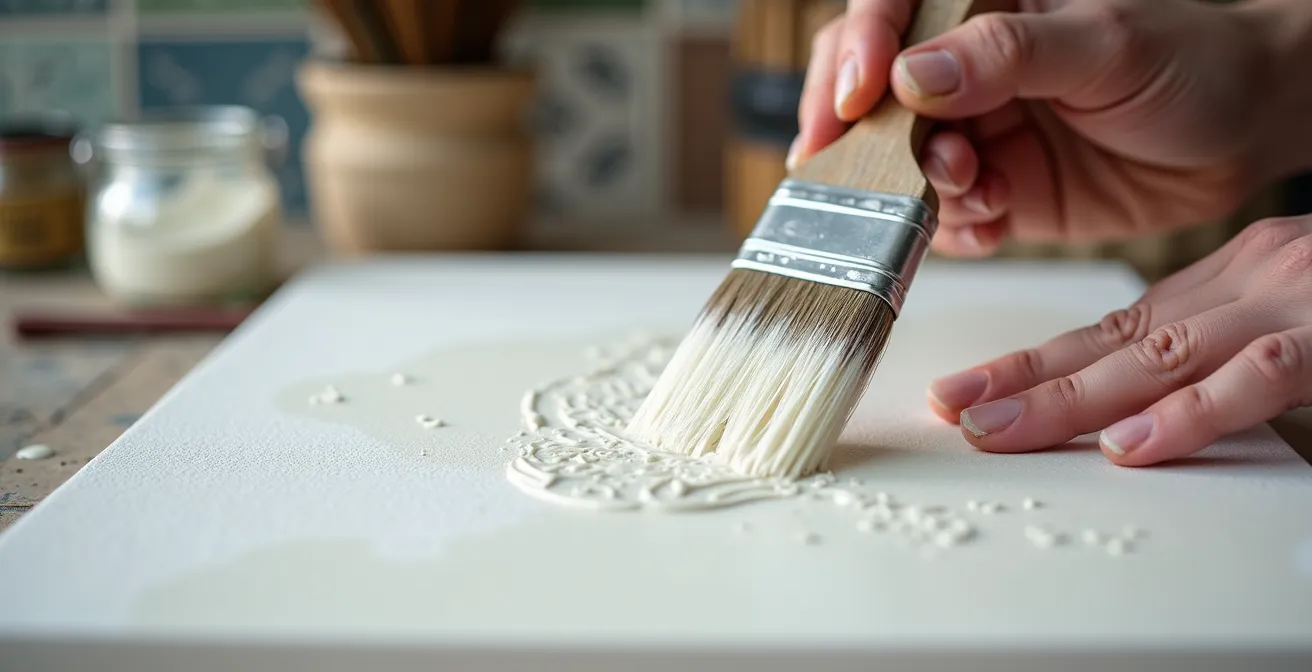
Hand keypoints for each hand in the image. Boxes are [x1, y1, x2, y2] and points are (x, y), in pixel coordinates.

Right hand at [792, 0, 1281, 256]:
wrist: (1245, 133)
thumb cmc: (1192, 62)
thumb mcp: (1106, 44)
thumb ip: (1008, 55)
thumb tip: (912, 77)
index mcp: (982, 7)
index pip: (885, 16)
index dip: (854, 55)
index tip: (853, 103)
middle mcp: (965, 72)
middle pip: (869, 98)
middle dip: (870, 141)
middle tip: (890, 170)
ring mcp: (976, 134)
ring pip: (899, 168)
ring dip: (923, 190)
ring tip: (979, 190)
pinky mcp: (996, 191)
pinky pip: (944, 218)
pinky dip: (956, 228)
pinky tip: (992, 221)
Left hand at [926, 216, 1311, 465]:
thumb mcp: (1297, 311)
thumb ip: (1226, 350)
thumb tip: (1147, 408)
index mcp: (1228, 279)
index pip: (1109, 329)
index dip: (1029, 365)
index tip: (961, 395)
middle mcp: (1246, 280)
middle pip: (1115, 342)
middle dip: (1024, 383)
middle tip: (954, 415)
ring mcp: (1287, 302)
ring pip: (1160, 356)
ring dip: (1070, 399)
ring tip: (1000, 432)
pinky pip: (1257, 376)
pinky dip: (1188, 414)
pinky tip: (1130, 447)